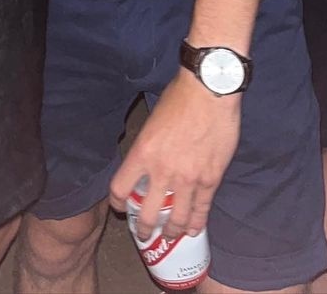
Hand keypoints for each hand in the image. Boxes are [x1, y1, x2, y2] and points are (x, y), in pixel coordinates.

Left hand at [109, 70, 240, 241]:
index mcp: (142, 152)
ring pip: (176, 219)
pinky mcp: (210, 180)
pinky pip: (201, 210)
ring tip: (169, 235)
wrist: (210, 91)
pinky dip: (196, 224)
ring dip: (170, 232)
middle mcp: (162, 171)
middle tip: (144, 233)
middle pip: (147, 214)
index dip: (116, 203)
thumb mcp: (152, 121)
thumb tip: (148, 161)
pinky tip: (193, 230)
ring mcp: (188, 179)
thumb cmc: (180, 97)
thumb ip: (149, 146)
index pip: (120, 188)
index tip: (119, 207)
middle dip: (143, 229)